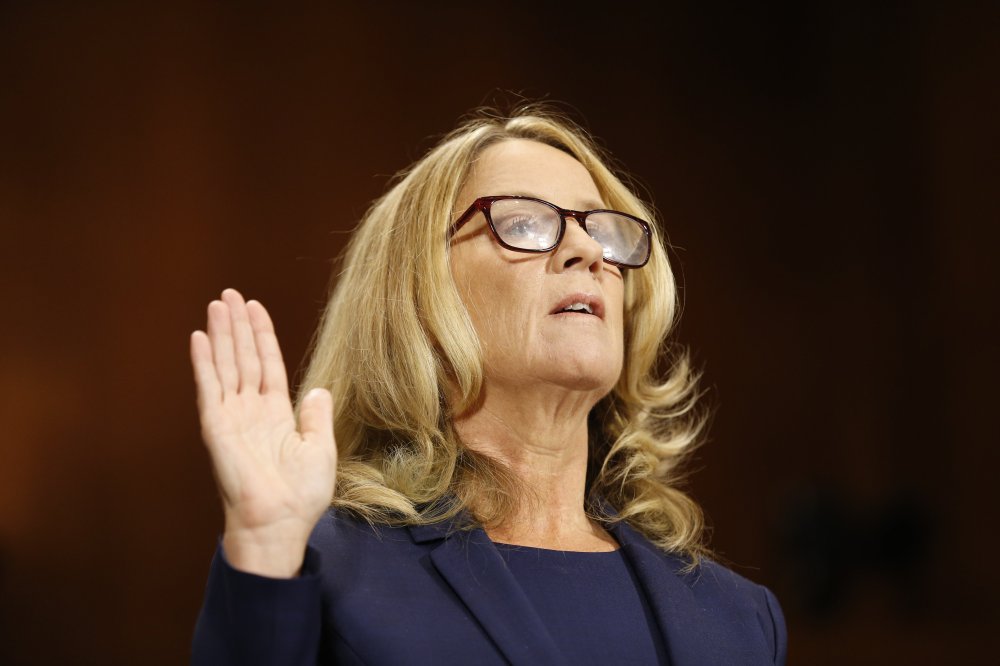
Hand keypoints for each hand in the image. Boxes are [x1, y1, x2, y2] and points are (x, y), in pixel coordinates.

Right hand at [190, 289, 335, 576]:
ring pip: (227, 365)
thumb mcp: (321, 450)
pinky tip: (200, 337)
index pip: (268, 364)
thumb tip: (319, 390)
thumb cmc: (302, 495)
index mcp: (277, 414)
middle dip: (238, 325)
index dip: (262, 336)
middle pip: (244, 357)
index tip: (256, 307)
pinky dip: (204, 362)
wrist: (280, 522)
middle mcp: (252, 411)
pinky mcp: (217, 426)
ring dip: (222, 334)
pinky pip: (209, 387)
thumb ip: (317, 417)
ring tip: (218, 303)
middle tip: (231, 293)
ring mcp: (232, 417)